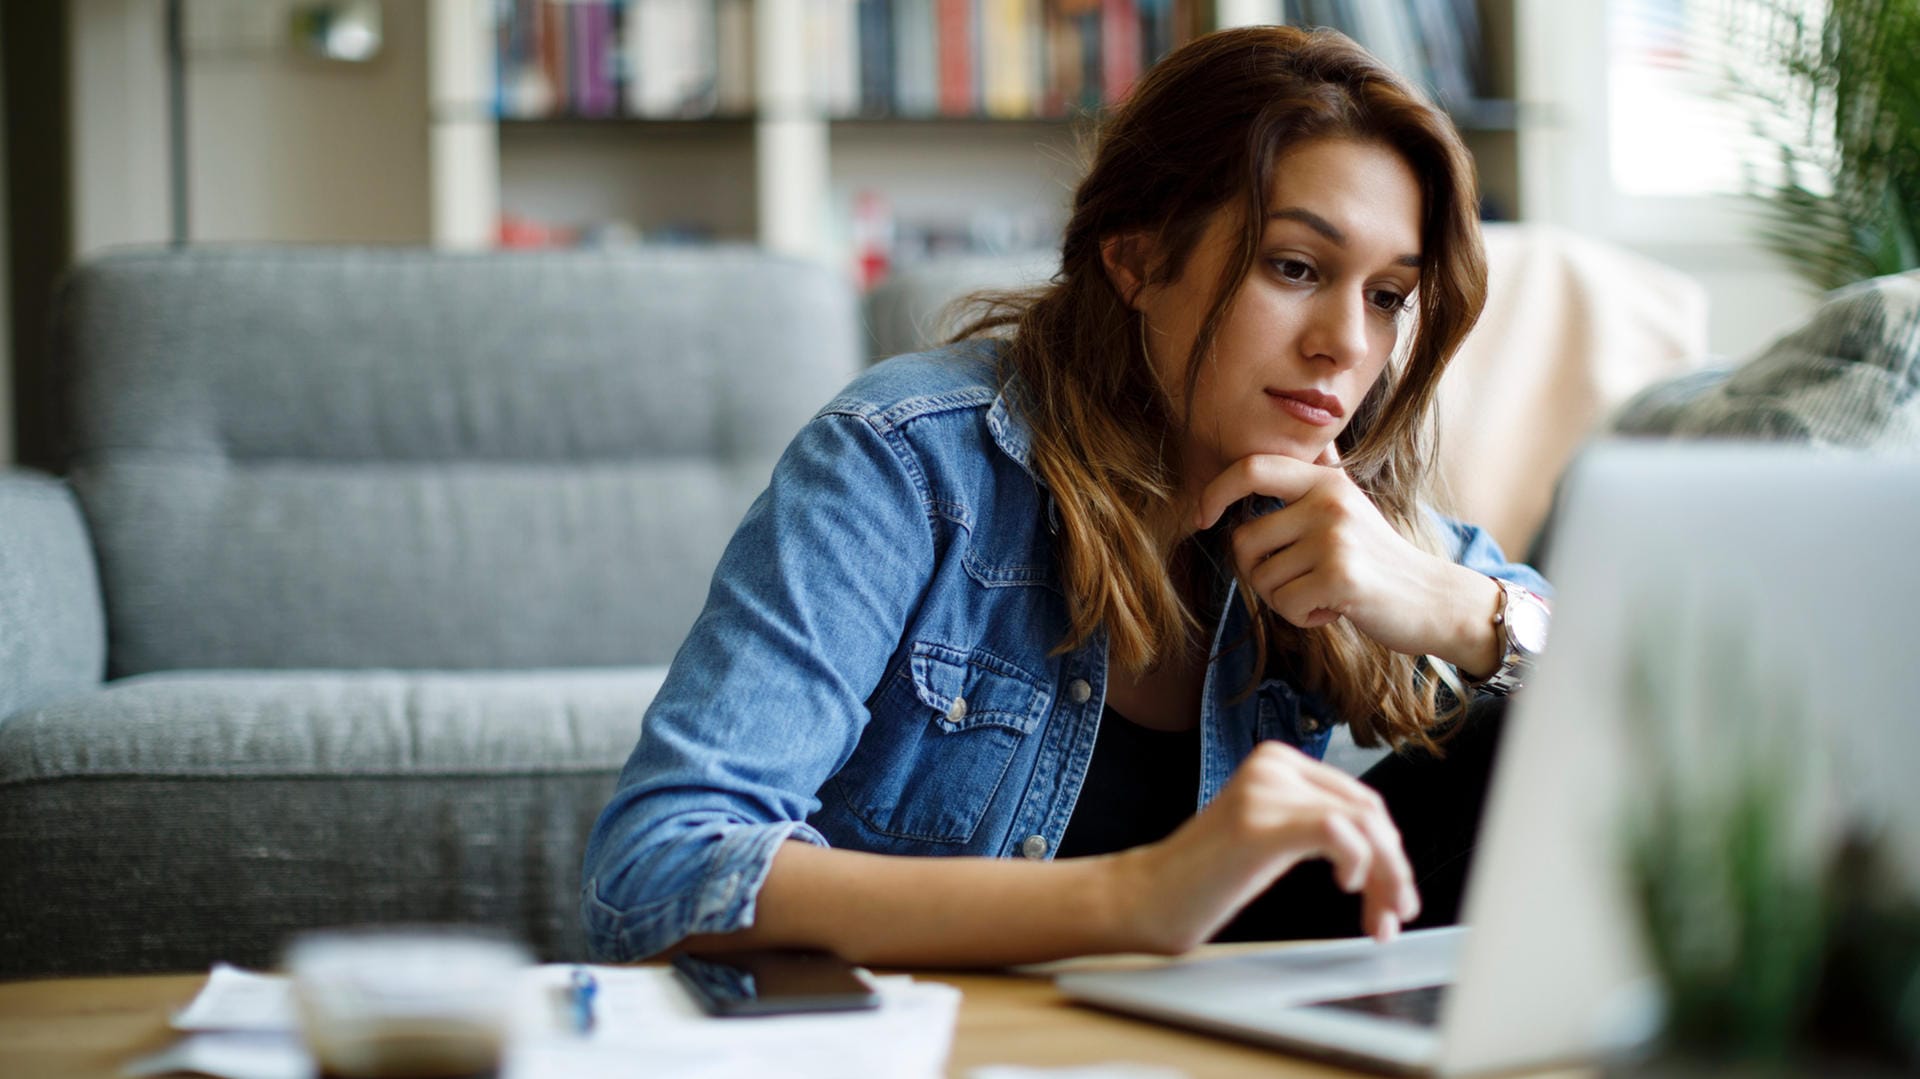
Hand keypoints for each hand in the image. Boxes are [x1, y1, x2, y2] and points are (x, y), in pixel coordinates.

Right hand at [1108, 740, 1419, 951]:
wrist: (1149, 897)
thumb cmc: (1207, 878)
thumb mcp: (1273, 835)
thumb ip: (1319, 825)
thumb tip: (1388, 851)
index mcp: (1278, 759)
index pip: (1361, 799)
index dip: (1389, 852)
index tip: (1394, 897)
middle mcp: (1274, 764)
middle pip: (1369, 811)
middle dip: (1393, 869)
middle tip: (1393, 916)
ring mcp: (1265, 789)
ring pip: (1363, 823)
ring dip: (1384, 878)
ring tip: (1378, 919)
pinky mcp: (1260, 822)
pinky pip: (1337, 831)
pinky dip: (1358, 863)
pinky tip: (1346, 885)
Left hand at [1190, 452, 1497, 663]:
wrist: (1434, 599)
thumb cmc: (1378, 560)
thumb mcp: (1348, 507)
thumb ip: (1309, 485)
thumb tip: (1265, 457)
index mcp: (1325, 481)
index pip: (1252, 468)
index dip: (1215, 492)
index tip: (1201, 518)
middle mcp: (1328, 502)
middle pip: (1243, 541)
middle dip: (1258, 572)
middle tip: (1298, 580)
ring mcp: (1334, 538)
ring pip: (1262, 579)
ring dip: (1284, 599)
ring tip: (1325, 592)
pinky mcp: (1340, 576)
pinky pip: (1284, 605)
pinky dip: (1302, 617)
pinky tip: (1335, 609)